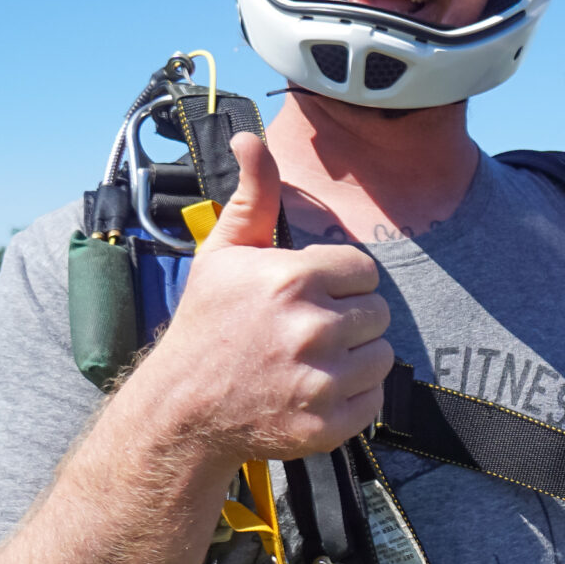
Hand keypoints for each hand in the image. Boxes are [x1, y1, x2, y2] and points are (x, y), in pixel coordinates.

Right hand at [142, 132, 393, 462]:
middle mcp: (310, 328)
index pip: (364, 271)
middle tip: (306, 331)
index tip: (309, 296)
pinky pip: (373, 399)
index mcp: (292, 279)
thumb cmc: (207, 324)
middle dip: (348, 319)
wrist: (182, 408)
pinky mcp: (327, 424)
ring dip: (354, 358)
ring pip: (381, 356)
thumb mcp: (224, 253)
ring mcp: (320, 380)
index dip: (339, 283)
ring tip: (311, 361)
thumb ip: (253, 196)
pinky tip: (314, 390)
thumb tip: (248, 139)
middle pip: (377, 312)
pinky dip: (352, 398)